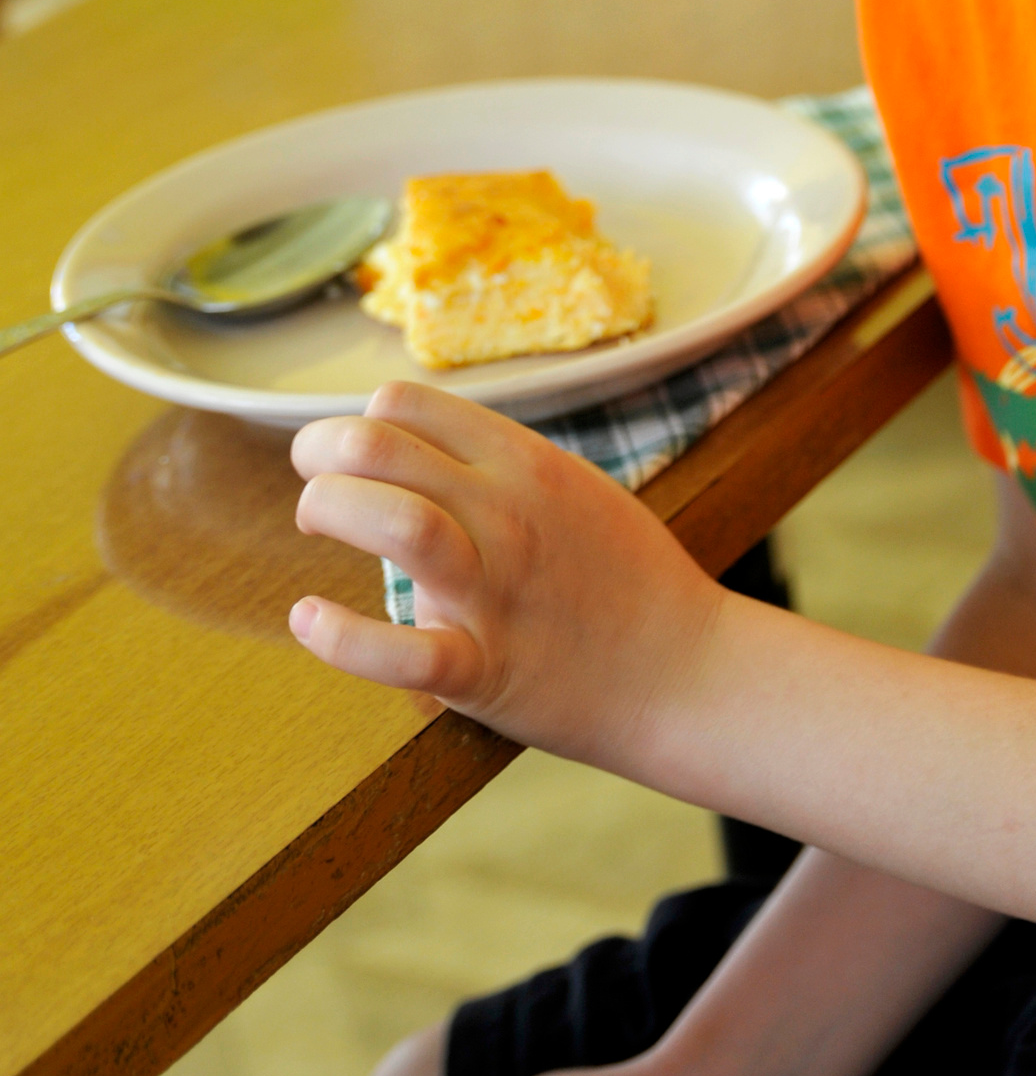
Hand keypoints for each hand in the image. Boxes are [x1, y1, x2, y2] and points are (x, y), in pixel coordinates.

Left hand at [289, 382, 722, 769]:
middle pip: (379, 446)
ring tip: (315, 523)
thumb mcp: (572, 486)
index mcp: (526, 462)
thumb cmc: (625, 578)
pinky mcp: (486, 672)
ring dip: (329, 509)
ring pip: (394, 521)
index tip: (346, 453)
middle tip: (312, 480)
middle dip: (319, 453)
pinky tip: (309, 617)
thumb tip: (413, 441)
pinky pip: (401, 653)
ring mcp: (496, 592)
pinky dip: (339, 636)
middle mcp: (506, 513)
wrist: (686, 671)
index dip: (357, 420)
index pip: (406, 403)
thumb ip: (498, 463)